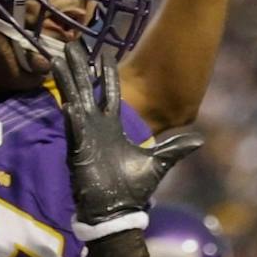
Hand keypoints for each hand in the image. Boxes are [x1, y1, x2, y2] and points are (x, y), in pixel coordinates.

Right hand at [49, 41, 203, 233]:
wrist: (116, 212)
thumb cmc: (133, 189)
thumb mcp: (158, 163)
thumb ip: (174, 148)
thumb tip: (200, 140)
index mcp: (113, 126)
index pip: (110, 92)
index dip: (106, 72)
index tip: (103, 52)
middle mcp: (96, 127)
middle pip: (86, 89)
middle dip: (79, 67)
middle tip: (72, 44)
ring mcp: (85, 137)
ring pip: (74, 102)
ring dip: (67, 82)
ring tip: (57, 59)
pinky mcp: (79, 152)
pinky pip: (74, 131)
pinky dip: (72, 118)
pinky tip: (68, 103)